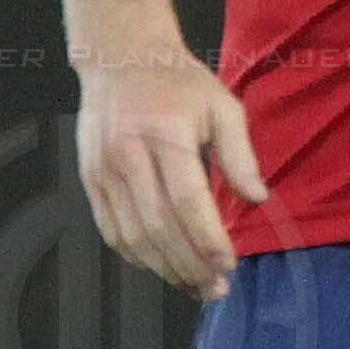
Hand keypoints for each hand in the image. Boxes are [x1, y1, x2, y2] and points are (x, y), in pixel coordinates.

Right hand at [75, 52, 268, 299]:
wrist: (121, 60)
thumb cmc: (179, 83)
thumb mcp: (222, 106)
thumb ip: (240, 154)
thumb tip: (259, 198)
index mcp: (166, 136)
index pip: (187, 200)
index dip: (207, 238)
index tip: (228, 263)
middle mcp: (129, 156)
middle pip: (158, 225)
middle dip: (189, 264)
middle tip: (215, 288)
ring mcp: (104, 171)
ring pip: (131, 234)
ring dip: (163, 267)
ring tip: (193, 285)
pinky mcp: (90, 180)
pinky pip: (111, 228)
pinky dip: (135, 254)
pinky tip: (160, 266)